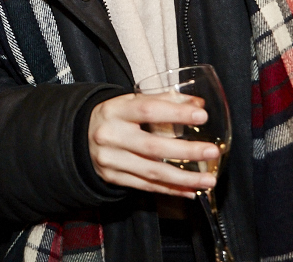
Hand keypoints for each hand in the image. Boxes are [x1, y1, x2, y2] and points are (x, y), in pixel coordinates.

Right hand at [88, 93, 218, 196]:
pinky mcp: (113, 178)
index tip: (202, 116)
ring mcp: (110, 160)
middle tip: (212, 151)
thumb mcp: (131, 102)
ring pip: (152, 172)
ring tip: (208, 179)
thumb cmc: (114, 117)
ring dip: (184, 178)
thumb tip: (197, 105)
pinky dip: (171, 190)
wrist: (80, 137)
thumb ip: (163, 101)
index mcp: (115, 110)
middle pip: (152, 146)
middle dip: (186, 152)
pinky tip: (190, 190)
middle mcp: (110, 135)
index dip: (175, 113)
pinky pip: (146, 186)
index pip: (148, 110)